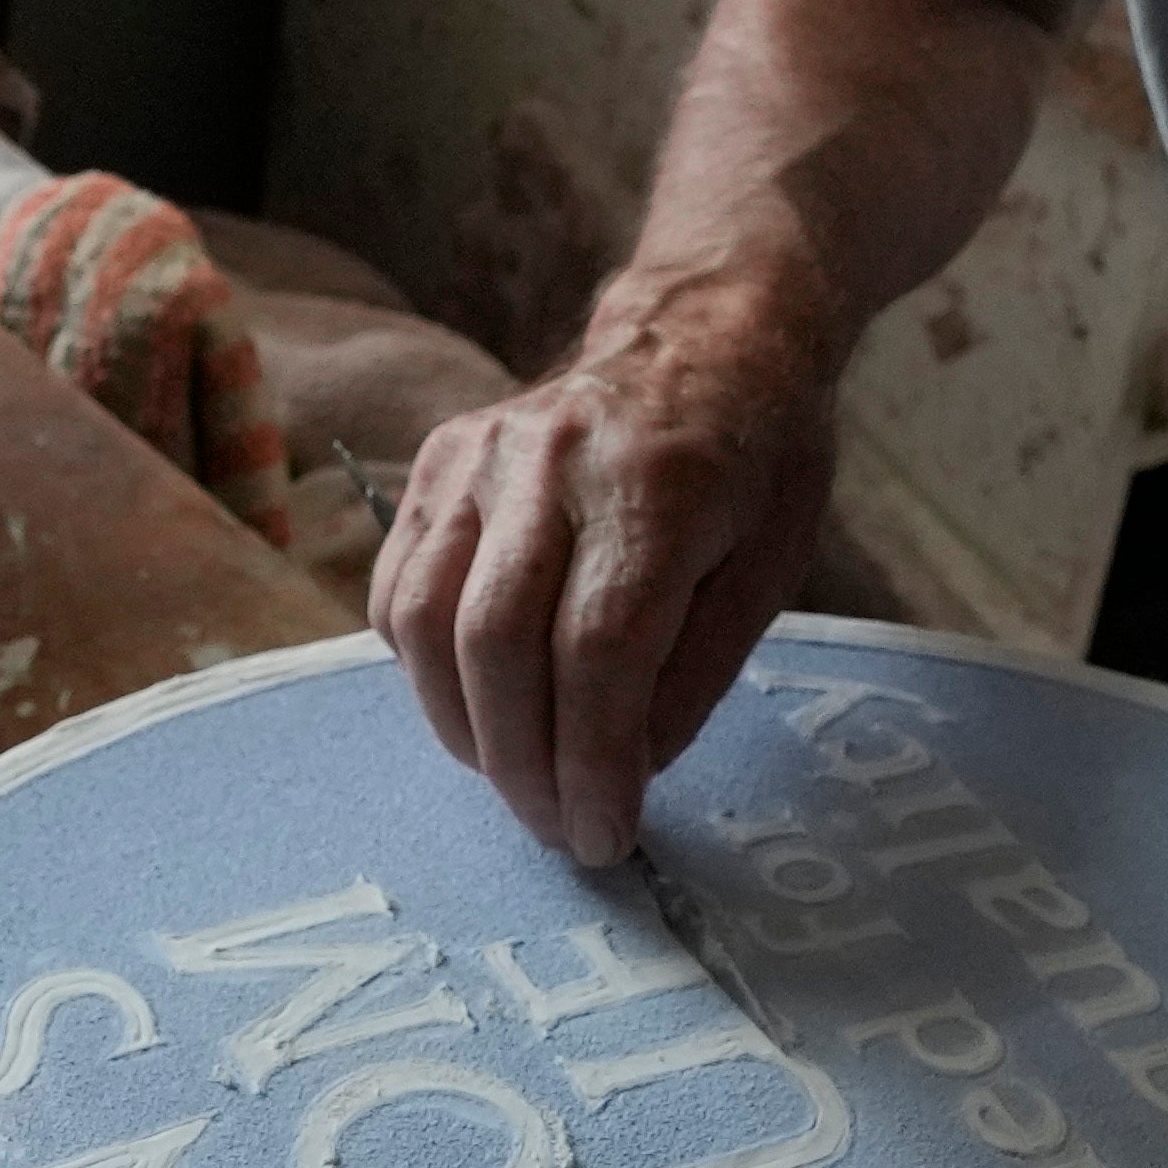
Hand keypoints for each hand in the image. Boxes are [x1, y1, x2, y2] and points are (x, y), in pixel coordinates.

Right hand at [374, 268, 836, 864]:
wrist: (704, 332)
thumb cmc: (756, 460)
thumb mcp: (771, 567)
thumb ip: (694, 673)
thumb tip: (620, 772)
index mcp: (657, 486)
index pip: (597, 651)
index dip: (593, 761)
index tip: (604, 835)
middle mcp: (553, 461)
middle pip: (497, 644)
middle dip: (522, 765)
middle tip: (557, 828)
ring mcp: (482, 454)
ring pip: (425, 620)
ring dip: (462, 728)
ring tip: (515, 777)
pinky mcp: (439, 461)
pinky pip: (396, 587)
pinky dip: (422, 669)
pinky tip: (475, 704)